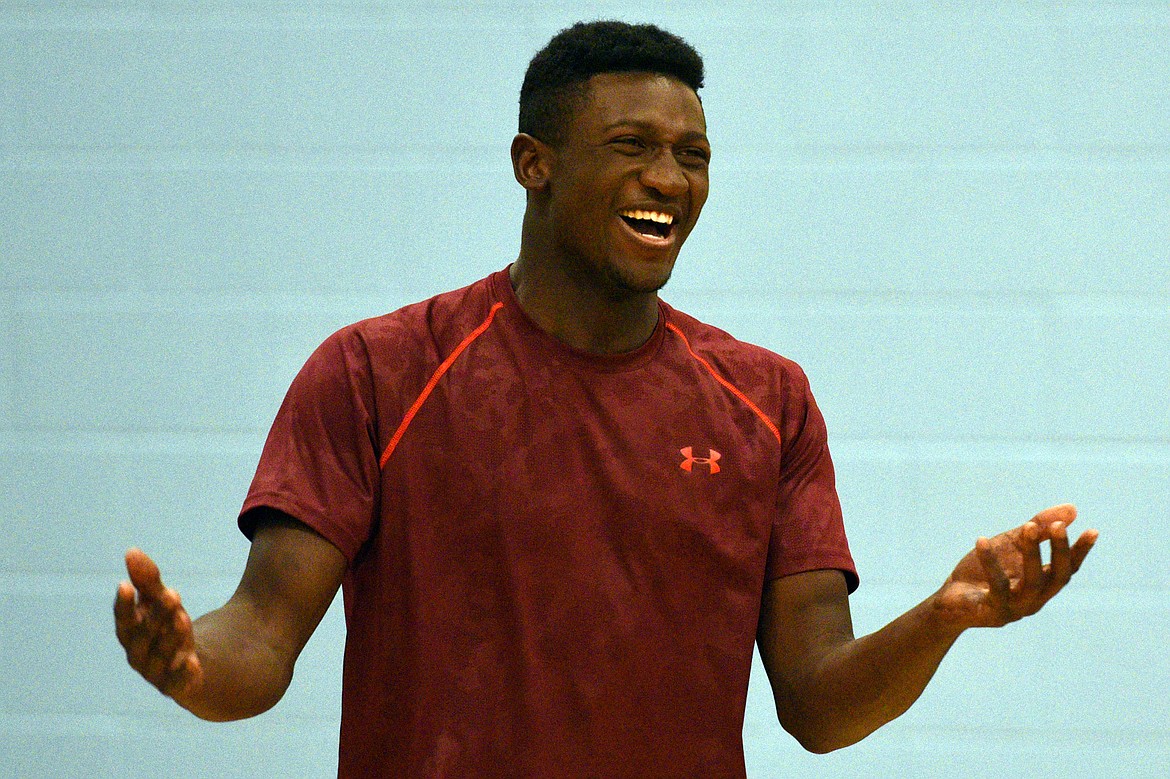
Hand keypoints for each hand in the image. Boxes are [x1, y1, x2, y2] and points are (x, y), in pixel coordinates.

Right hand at [114, 548, 202, 700]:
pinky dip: (184, 673)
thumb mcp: (161, 602)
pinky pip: (179, 682)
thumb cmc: (169, 629)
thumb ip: (148, 580)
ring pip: (162, 655)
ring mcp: (157, 673)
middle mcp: (139, 654)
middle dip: (156, 614)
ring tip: (182, 617)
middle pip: (145, 635)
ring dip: (171, 637)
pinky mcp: (178, 687)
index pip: (124, 619)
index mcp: (132, 634)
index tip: (125, 585)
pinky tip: (194, 662)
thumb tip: (131, 551)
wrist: (194, 668)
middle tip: (172, 593)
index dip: (123, 604)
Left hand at [934, 504, 1097, 628]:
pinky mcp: (992, 611)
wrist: (949, 599)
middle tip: (1058, 526)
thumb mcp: (1011, 545)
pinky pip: (996, 585)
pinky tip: (982, 540)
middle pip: (1057, 577)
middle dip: (1059, 551)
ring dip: (1032, 553)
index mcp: (1042, 585)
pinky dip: (990, 561)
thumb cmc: (984, 573)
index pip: (1067, 569)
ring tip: (1029, 526)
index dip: (1080, 552)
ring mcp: (1016, 608)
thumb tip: (1073, 509)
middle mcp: (1035, 600)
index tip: (1092, 531)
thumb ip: (1038, 528)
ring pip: (1032, 582)